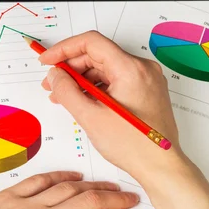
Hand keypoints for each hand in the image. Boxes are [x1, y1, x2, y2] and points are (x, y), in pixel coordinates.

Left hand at [0, 171, 138, 208]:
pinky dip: (61, 176)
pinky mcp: (9, 194)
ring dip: (94, 185)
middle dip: (115, 199)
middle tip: (130, 197)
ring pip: (69, 188)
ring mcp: (26, 204)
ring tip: (109, 186)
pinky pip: (41, 179)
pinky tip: (73, 176)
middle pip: (90, 203)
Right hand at [39, 31, 183, 181]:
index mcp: (131, 69)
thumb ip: (67, 91)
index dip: (64, 49)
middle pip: (98, 55)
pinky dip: (96, 88)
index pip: (91, 43)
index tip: (48, 60)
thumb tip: (55, 75)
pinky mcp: (146, 91)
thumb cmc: (134, 146)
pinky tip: (83, 101)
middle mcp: (142, 69)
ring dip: (82, 79)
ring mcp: (146, 80)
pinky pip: (116, 80)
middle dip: (71, 68)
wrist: (160, 166)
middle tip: (52, 83)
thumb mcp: (90, 117)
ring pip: (106, 69)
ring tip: (64, 96)